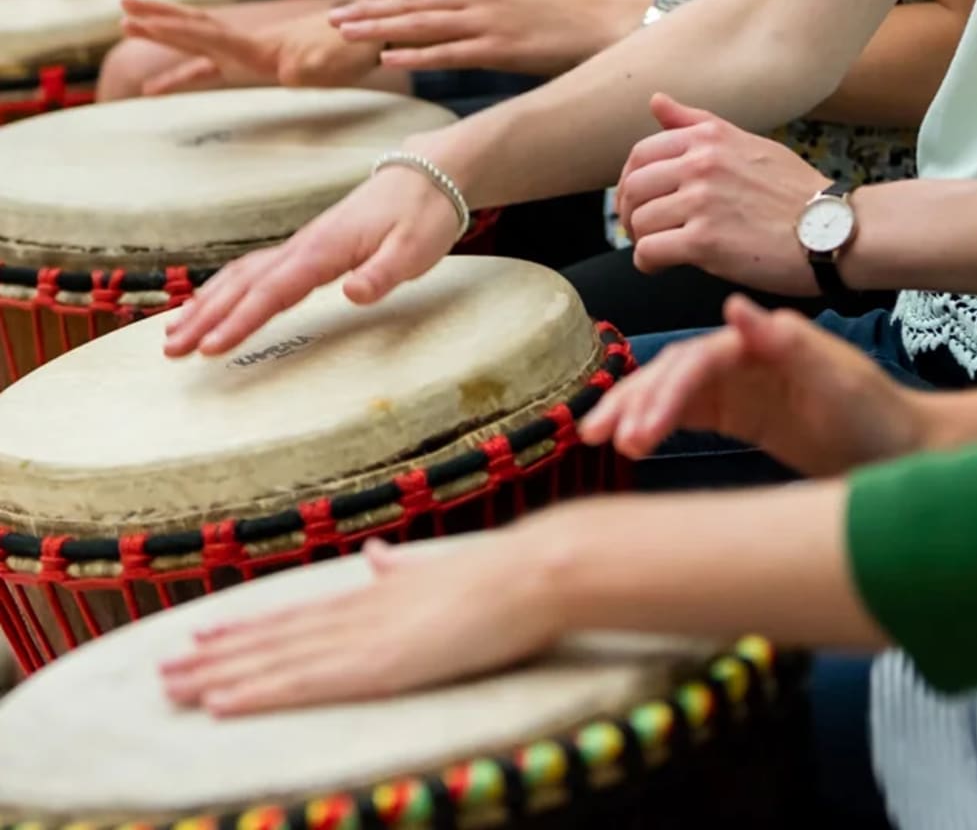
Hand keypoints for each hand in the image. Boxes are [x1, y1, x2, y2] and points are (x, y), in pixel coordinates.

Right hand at [121, 0, 381, 94]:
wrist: (367, 39)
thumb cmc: (354, 53)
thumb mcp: (336, 60)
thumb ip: (315, 63)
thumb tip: (293, 71)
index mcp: (261, 48)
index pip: (211, 35)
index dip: (178, 29)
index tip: (144, 21)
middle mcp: (250, 44)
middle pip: (196, 29)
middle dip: (159, 22)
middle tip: (122, 13)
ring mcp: (251, 51)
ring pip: (199, 39)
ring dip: (165, 33)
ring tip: (127, 26)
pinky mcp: (259, 61)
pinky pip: (214, 64)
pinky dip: (186, 69)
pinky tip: (167, 80)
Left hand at [160, 535, 557, 714]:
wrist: (531, 573)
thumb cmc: (498, 576)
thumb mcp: (438, 570)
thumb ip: (400, 569)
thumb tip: (374, 554)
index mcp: (374, 594)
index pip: (298, 616)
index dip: (249, 628)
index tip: (206, 635)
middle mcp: (358, 613)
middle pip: (275, 637)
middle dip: (217, 656)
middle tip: (164, 669)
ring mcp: (365, 638)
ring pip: (276, 658)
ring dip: (220, 674)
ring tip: (173, 686)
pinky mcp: (379, 665)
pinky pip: (305, 684)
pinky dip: (257, 693)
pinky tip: (220, 702)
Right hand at [164, 163, 460, 356]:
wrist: (427, 175)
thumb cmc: (422, 216)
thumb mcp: (414, 250)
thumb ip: (381, 275)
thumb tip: (352, 295)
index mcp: (325, 250)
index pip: (273, 291)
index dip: (240, 321)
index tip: (211, 348)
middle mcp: (304, 246)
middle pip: (244, 284)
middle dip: (205, 317)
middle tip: (170, 349)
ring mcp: (302, 245)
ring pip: (242, 275)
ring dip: (207, 304)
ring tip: (173, 333)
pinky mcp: (307, 248)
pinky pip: (255, 270)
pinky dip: (226, 288)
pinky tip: (210, 303)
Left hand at [330, 0, 649, 75]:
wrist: (608, 25)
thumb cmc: (570, 13)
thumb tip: (463, 12)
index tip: (365, 3)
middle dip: (370, 9)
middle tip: (335, 19)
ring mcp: (489, 17)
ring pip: (421, 22)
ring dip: (379, 29)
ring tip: (346, 37)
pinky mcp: (500, 47)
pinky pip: (446, 52)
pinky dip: (414, 55)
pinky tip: (387, 60)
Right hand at [580, 294, 927, 474]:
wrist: (902, 452)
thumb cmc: (878, 416)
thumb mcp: (838, 380)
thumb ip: (785, 344)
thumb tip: (731, 304)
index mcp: (759, 343)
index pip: (697, 362)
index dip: (665, 393)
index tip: (640, 430)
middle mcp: (740, 356)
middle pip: (671, 372)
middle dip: (633, 402)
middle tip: (600, 436)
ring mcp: (735, 384)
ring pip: (668, 392)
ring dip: (633, 412)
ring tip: (597, 439)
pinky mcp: (735, 412)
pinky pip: (682, 415)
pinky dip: (652, 424)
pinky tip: (627, 441)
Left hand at [616, 95, 829, 295]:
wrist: (834, 231)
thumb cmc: (794, 193)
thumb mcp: (748, 144)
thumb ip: (698, 124)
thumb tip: (655, 101)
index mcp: (709, 138)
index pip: (640, 154)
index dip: (629, 183)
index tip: (639, 203)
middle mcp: (702, 163)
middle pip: (633, 189)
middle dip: (630, 214)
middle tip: (643, 232)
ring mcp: (702, 201)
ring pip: (639, 222)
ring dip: (641, 241)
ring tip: (659, 251)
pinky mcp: (705, 241)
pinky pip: (649, 252)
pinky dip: (647, 263)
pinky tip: (662, 266)